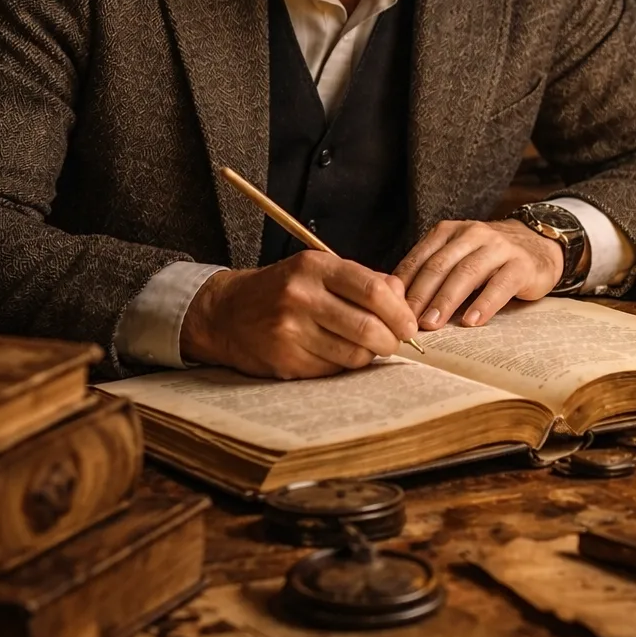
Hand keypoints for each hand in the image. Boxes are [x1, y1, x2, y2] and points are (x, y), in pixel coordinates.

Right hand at [179, 253, 420, 378]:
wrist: (226, 312)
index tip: (409, 324)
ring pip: (353, 353)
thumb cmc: (282, 290)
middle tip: (395, 342)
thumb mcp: (318, 271)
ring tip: (366, 348)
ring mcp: (290, 330)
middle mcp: (300, 296)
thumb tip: (402, 299)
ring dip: (369, 355)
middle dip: (391, 340)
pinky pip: (333, 369)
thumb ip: (363, 280)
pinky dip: (344, 365)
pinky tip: (336, 354)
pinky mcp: (285, 359)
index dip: (399, 312)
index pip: (372, 290)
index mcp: (314, 267)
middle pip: (367, 326)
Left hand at [394, 219, 563, 331]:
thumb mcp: (457, 257)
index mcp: (448, 232)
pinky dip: (483, 304)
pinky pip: (499, 285)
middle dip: (420, 295)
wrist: (538, 245)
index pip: (420, 258)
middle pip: (439, 266)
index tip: (389, 310)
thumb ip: (431, 273)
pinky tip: (471, 321)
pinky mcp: (521, 265)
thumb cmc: (487, 259)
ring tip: (432, 324)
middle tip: (406, 322)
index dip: (404, 285)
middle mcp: (471, 234)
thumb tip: (396, 304)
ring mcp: (498, 247)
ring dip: (446, 300)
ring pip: (466, 273)